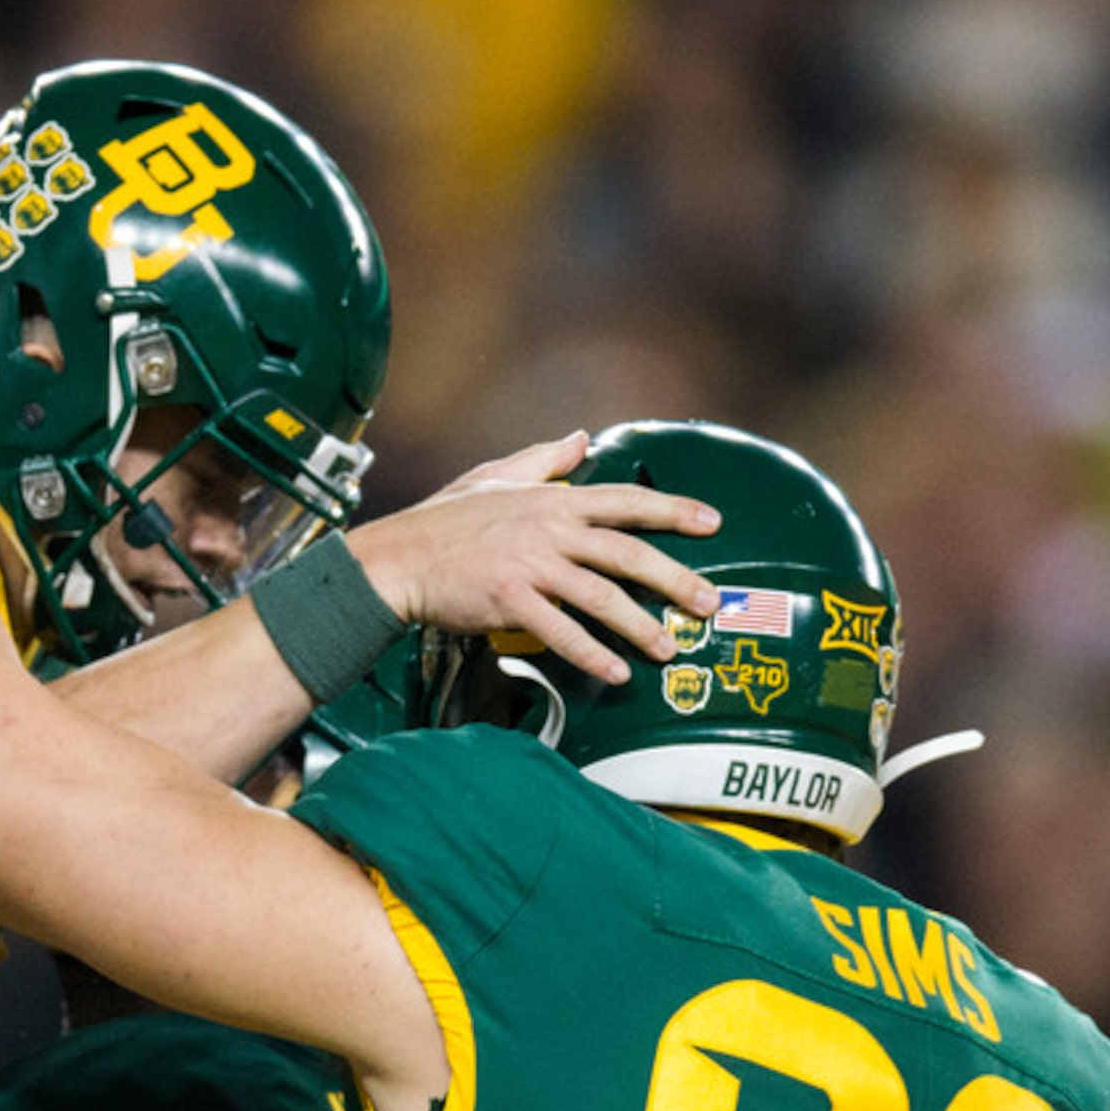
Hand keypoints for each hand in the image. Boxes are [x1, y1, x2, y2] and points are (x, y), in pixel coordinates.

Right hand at [347, 433, 722, 684]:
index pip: (626, 502)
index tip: (712, 523)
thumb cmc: (443, 520)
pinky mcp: (509, 602)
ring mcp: (531, 567)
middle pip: (627, 554)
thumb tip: (580, 438)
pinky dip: (591, 653)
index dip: (673, 512)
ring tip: (669, 647)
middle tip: (707, 602)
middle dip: (675, 579)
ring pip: (601, 597)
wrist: (398, 558)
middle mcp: (549, 531)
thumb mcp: (495, 475)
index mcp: (553, 501)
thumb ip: (544, 459)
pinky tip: (615, 672)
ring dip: (641, 625)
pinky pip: (560, 632)